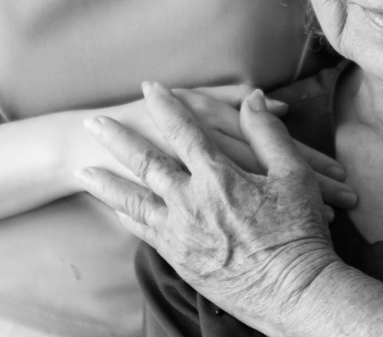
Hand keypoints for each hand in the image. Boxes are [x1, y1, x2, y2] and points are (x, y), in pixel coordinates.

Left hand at [77, 82, 340, 335]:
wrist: (295, 295)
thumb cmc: (300, 233)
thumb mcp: (294, 174)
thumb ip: (267, 133)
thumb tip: (255, 98)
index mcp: (219, 177)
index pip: (185, 130)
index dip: (167, 106)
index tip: (150, 88)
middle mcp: (191, 203)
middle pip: (145, 162)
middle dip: (117, 139)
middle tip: (93, 122)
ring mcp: (181, 233)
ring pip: (134, 202)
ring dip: (107, 184)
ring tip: (82, 172)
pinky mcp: (180, 259)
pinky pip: (145, 233)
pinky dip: (128, 218)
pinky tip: (117, 211)